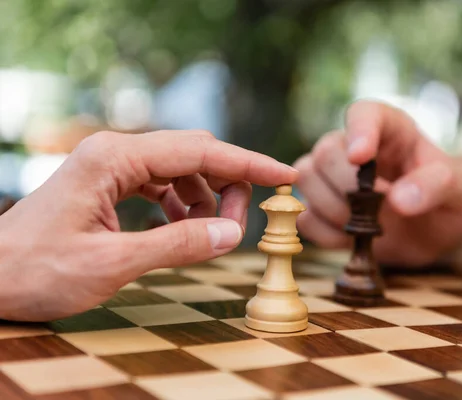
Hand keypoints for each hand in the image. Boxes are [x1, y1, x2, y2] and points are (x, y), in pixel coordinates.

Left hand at [0, 130, 296, 320]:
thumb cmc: (35, 271)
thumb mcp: (111, 265)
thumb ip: (177, 246)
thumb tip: (231, 234)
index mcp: (114, 159)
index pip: (200, 151)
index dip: (249, 164)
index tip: (286, 175)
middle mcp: (115, 152)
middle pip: (193, 154)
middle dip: (228, 183)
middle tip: (243, 223)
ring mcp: (110, 166)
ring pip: (180, 168)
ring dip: (205, 197)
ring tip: (212, 232)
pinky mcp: (108, 183)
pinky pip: (160, 184)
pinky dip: (182, 204)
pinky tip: (183, 228)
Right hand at [293, 100, 461, 266]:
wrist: (439, 232)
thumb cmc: (452, 199)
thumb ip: (437, 185)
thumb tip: (398, 200)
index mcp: (391, 129)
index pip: (364, 114)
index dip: (358, 131)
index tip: (360, 157)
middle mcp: (355, 147)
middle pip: (326, 151)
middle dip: (348, 186)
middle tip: (379, 209)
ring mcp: (333, 177)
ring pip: (307, 179)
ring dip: (335, 210)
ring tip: (371, 226)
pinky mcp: (322, 208)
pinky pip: (304, 217)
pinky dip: (325, 233)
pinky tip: (353, 239)